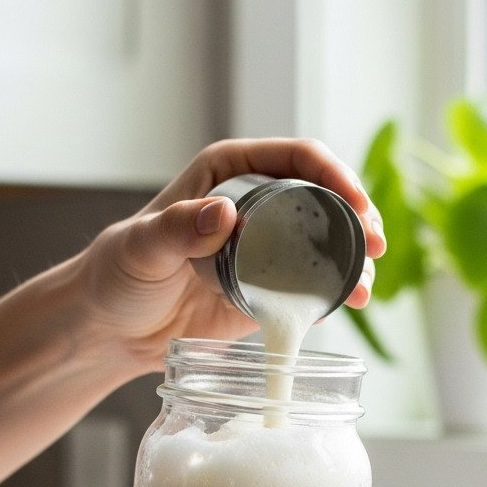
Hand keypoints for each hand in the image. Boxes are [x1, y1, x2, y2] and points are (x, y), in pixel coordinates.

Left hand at [76, 138, 384, 370]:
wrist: (112, 327)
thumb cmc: (117, 274)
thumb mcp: (143, 247)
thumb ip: (177, 229)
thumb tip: (225, 214)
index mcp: (229, 172)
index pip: (297, 158)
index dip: (334, 175)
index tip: (355, 205)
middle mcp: (255, 203)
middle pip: (324, 198)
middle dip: (358, 219)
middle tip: (374, 246)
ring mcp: (266, 247)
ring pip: (326, 242)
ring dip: (354, 259)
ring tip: (365, 286)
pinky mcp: (270, 289)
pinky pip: (313, 283)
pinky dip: (336, 291)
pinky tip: (350, 304)